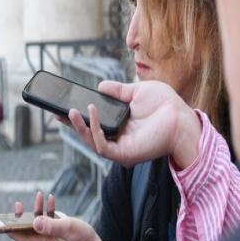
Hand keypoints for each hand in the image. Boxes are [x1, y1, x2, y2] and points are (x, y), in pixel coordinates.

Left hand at [10, 192, 101, 240]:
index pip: (20, 238)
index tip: (5, 219)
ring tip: (39, 196)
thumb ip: (52, 225)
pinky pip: (50, 225)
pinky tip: (52, 202)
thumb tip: (36, 221)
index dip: (10, 228)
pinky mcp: (60, 238)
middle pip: (27, 231)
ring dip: (37, 212)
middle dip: (21, 217)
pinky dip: (49, 214)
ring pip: (39, 226)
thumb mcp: (69, 230)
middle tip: (18, 205)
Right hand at [68, 80, 201, 169]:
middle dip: (72, 124)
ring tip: (72, 110)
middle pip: (88, 134)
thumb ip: (118, 91)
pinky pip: (102, 146)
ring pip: (91, 142)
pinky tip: (91, 113)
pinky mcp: (124, 154)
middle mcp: (119, 139)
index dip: (78, 117)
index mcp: (120, 126)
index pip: (94, 123)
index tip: (64, 107)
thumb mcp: (136, 92)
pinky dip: (94, 130)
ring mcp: (121, 148)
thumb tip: (100, 86)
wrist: (181, 117)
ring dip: (79, 127)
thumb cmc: (165, 105)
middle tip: (58, 112)